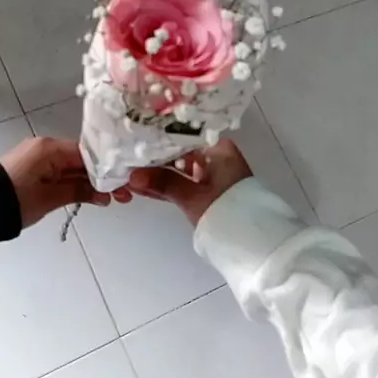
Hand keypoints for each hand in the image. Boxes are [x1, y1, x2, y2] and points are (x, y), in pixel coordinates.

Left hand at [0, 137, 112, 227]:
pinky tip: (90, 195)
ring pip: (72, 168)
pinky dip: (74, 183)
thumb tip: (104, 194)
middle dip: (101, 178)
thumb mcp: (51, 198)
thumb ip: (80, 192)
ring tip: (109, 199)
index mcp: (49, 148)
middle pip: (82, 160)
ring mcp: (38, 158)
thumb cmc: (13, 200)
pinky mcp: (33, 169)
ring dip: (89, 182)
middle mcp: (45, 148)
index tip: (122, 182)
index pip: (88, 153)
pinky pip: (60, 172)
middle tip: (121, 194)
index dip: (107, 169)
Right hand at [128, 138, 251, 225]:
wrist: (252, 242)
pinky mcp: (207, 192)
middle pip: (178, 151)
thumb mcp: (192, 196)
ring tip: (127, 173)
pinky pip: (182, 184)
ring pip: (178, 169)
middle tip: (126, 157)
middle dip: (153, 158)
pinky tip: (141, 187)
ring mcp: (211, 174)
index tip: (134, 140)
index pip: (182, 134)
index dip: (157, 138)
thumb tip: (131, 176)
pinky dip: (166, 186)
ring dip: (156, 174)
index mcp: (218, 148)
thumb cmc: (226, 211)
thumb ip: (162, 182)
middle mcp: (215, 156)